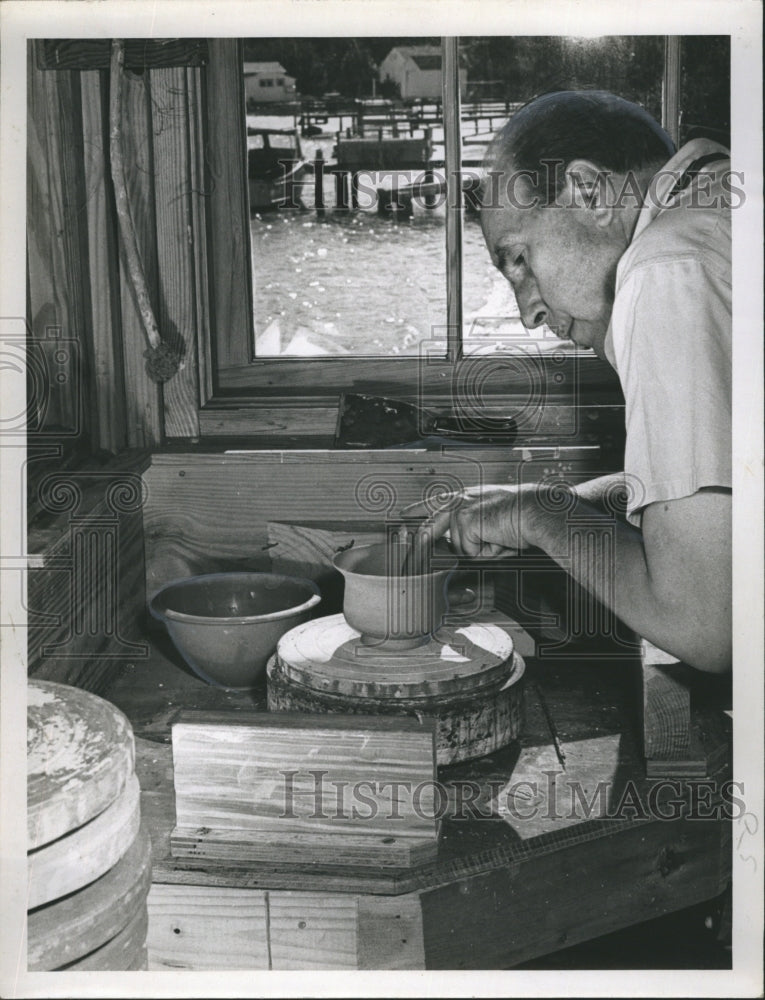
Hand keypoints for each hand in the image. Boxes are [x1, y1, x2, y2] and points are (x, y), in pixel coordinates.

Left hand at [401, 485, 537, 557]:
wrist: (537, 511)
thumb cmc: (523, 518)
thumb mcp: (492, 522)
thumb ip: (472, 531)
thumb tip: (457, 551)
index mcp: (465, 497)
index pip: (434, 503)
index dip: (417, 510)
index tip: (402, 514)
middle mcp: (458, 500)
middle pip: (428, 531)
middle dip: (420, 552)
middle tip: (424, 563)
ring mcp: (459, 509)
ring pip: (458, 549)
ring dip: (480, 551)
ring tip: (500, 537)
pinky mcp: (464, 519)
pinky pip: (469, 552)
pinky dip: (487, 552)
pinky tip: (500, 537)